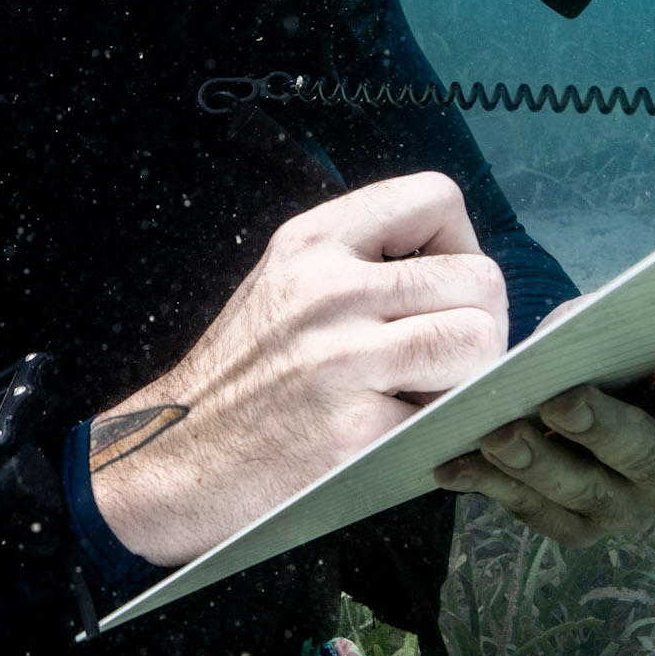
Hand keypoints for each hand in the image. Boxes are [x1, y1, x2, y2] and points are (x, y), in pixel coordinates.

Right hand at [91, 173, 508, 568]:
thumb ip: (365, 262)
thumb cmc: (242, 376)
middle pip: (479, 279)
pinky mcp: (355, 433)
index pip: (437, 197)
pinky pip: (449, 418)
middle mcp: (328, 291)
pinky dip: (440, 432)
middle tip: (444, 360)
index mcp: (313, 242)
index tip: (440, 288)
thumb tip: (467, 276)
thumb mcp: (286, 283)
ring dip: (471, 377)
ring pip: (478, 341)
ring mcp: (342, 361)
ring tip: (427, 394)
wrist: (175, 458)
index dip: (460, 243)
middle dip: (480, 324)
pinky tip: (396, 435)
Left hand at [432, 306, 654, 545]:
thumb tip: (565, 337)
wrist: (578, 416)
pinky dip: (488, 483)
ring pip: (580, 492)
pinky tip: (452, 464)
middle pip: (643, 455)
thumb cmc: (601, 363)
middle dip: (601, 427)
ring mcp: (623, 508)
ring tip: (496, 434)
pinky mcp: (574, 527)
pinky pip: (530, 509)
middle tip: (563, 400)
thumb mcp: (609, 338)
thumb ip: (602, 332)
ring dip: (534, 461)